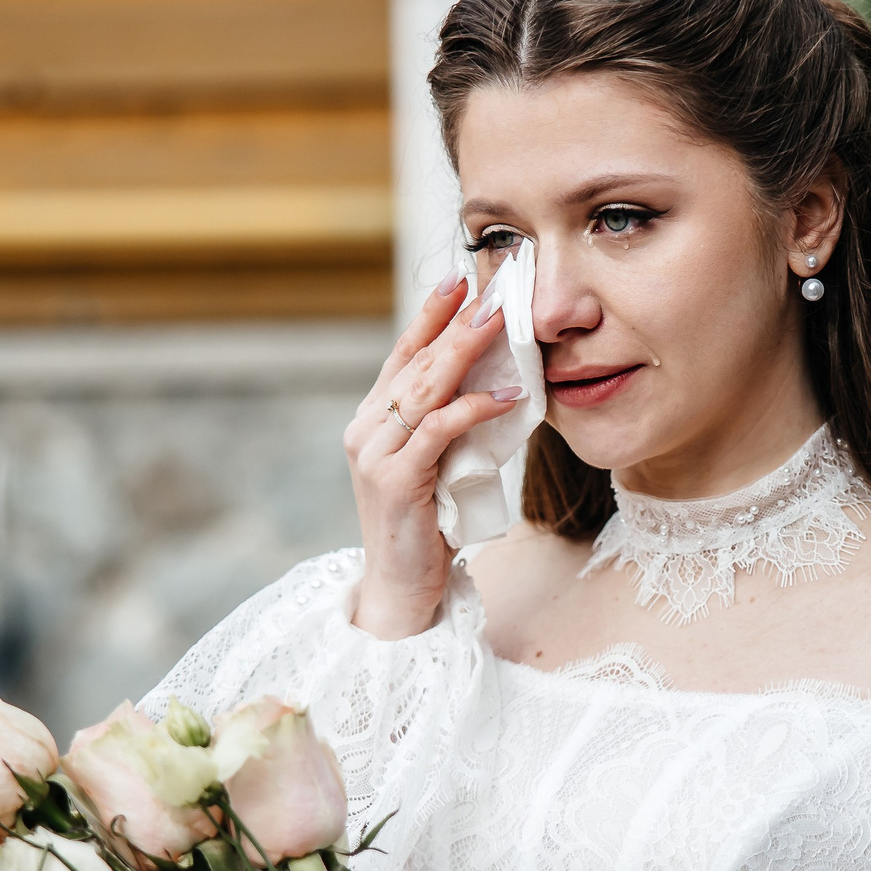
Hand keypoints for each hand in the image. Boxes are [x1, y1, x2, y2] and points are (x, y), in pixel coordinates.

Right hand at [344, 275, 524, 639]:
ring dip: (463, 352)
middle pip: (414, 363)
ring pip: (423, 389)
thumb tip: (495, 386)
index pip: (401, 356)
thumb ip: (448, 428)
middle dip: (453, 323)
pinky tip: (504, 396)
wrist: (400, 590)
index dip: (429, 316)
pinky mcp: (395, 482)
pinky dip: (473, 409)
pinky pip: (439, 432)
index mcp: (371, 422)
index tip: (457, 280)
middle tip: (488, 291)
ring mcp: (375, 455)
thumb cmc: (425, 529)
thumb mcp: (436, 467)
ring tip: (497, 322)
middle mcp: (365, 431)